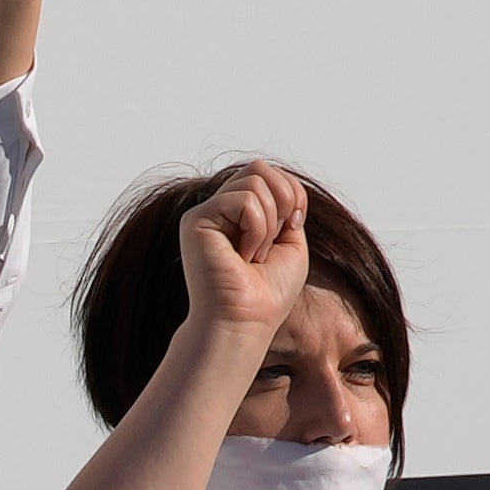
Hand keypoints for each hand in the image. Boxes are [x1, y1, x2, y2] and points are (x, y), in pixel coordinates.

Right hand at [182, 160, 310, 335]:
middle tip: (275, 238)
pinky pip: (243, 199)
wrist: (245, 321)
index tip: (294, 225)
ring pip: (254, 180)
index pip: (269, 174)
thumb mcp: (291, 242)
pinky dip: (256, 228)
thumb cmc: (267, 293)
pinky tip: (244, 255)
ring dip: (269, 221)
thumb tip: (284, 185)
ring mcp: (206, 213)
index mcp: (239, 214)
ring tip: (256, 254)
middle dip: (283, 198)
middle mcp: (220, 210)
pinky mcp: (196, 220)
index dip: (292, 192)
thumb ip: (287, 206)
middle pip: (259, 168)